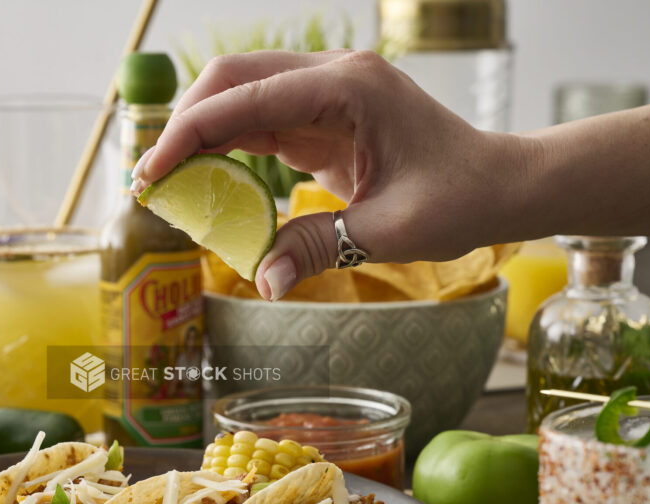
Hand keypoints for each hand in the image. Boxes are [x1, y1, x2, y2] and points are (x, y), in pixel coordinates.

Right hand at [131, 50, 529, 299]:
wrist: (499, 184)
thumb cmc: (458, 199)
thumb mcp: (387, 232)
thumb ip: (316, 248)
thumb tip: (260, 282)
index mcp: (349, 89)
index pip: (248, 100)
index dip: (190, 135)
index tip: (151, 174)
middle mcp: (333, 76)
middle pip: (233, 79)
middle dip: (184, 124)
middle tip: (151, 179)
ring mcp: (327, 90)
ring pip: (241, 94)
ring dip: (201, 133)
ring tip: (168, 183)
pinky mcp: (324, 113)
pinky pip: (262, 119)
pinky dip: (228, 145)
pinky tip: (207, 179)